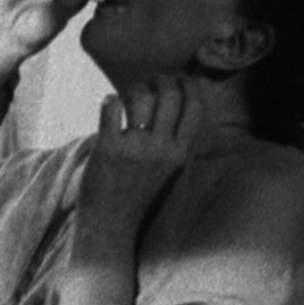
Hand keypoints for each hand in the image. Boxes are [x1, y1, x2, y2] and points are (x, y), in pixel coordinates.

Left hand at [78, 77, 204, 233]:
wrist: (112, 226)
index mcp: (181, 154)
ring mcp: (135, 148)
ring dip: (134, 89)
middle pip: (170, 95)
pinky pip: (111, 107)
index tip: (179, 79)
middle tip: (151, 80)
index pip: (196, 107)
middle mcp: (162, 149)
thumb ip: (177, 146)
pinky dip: (109, 100)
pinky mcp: (108, 148)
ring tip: (128, 96)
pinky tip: (109, 105)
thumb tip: (180, 111)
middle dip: (160, 79)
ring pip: (141, 96)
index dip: (189, 85)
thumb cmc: (140, 198)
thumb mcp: (171, 174)